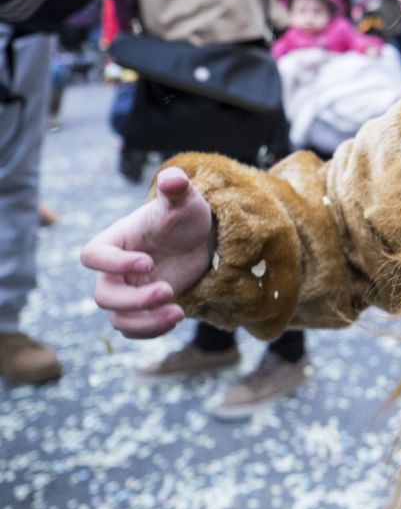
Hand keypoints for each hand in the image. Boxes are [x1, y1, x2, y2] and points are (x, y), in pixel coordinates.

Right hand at [80, 167, 213, 337]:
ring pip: (117, 319)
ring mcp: (127, 291)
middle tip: (169, 290)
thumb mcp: (183, 201)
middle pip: (104, 295)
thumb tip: (174, 178)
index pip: (93, 256)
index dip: (114, 264)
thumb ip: (176, 188)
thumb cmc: (184, 215)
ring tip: (178, 313)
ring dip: (145, 322)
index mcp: (114, 240)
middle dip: (134, 300)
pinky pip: (134, 328)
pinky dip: (152, 330)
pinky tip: (178, 316)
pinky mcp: (142, 308)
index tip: (148, 262)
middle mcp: (114, 269)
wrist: (198, 238)